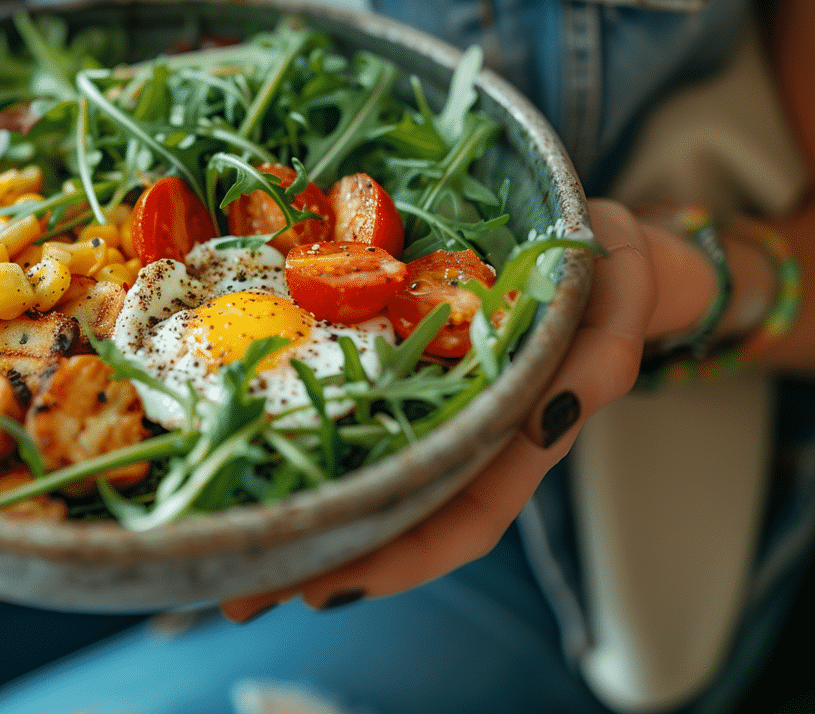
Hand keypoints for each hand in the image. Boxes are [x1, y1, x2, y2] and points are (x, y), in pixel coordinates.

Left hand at [221, 198, 703, 620]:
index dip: (401, 558)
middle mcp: (462, 434)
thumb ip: (603, 353)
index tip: (328, 588)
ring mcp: (424, 404)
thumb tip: (555, 411)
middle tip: (239, 596)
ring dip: (295, 509)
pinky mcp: (389, 364)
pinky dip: (294, 437)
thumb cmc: (604, 273)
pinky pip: (341, 407)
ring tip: (219, 538)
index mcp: (519, 437)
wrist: (584, 243)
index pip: (464, 518)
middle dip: (322, 555)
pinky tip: (239, 449)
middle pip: (394, 513)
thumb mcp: (619, 297)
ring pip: (360, 472)